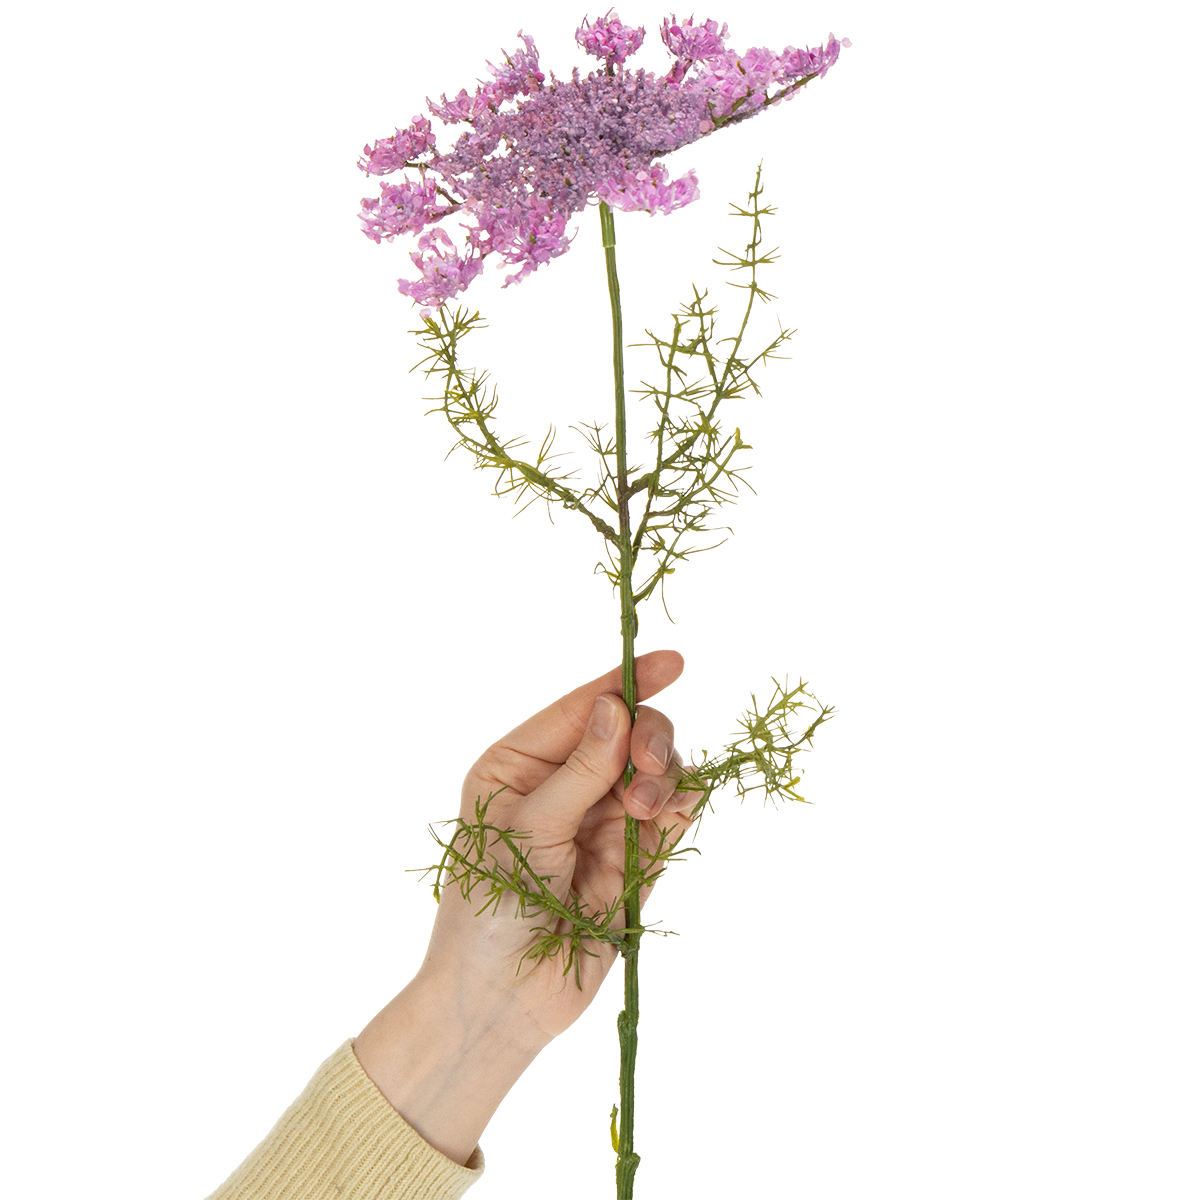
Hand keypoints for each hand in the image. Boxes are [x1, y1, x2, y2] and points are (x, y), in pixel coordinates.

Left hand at [354, 650, 693, 1165]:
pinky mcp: (634, 860)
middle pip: (630, 732)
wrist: (502, 1002)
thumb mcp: (528, 829)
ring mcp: (601, 821)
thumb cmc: (490, 909)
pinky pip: (672, 817)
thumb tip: (616, 705)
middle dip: (648, 741)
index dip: (628, 681)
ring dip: (663, 780)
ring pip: (657, 772)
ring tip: (644, 815)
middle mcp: (565, 784)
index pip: (583, 708)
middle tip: (646, 773)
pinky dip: (682, 807)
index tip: (674, 662)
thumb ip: (581, 771)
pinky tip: (676, 813)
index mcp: (520, 764)